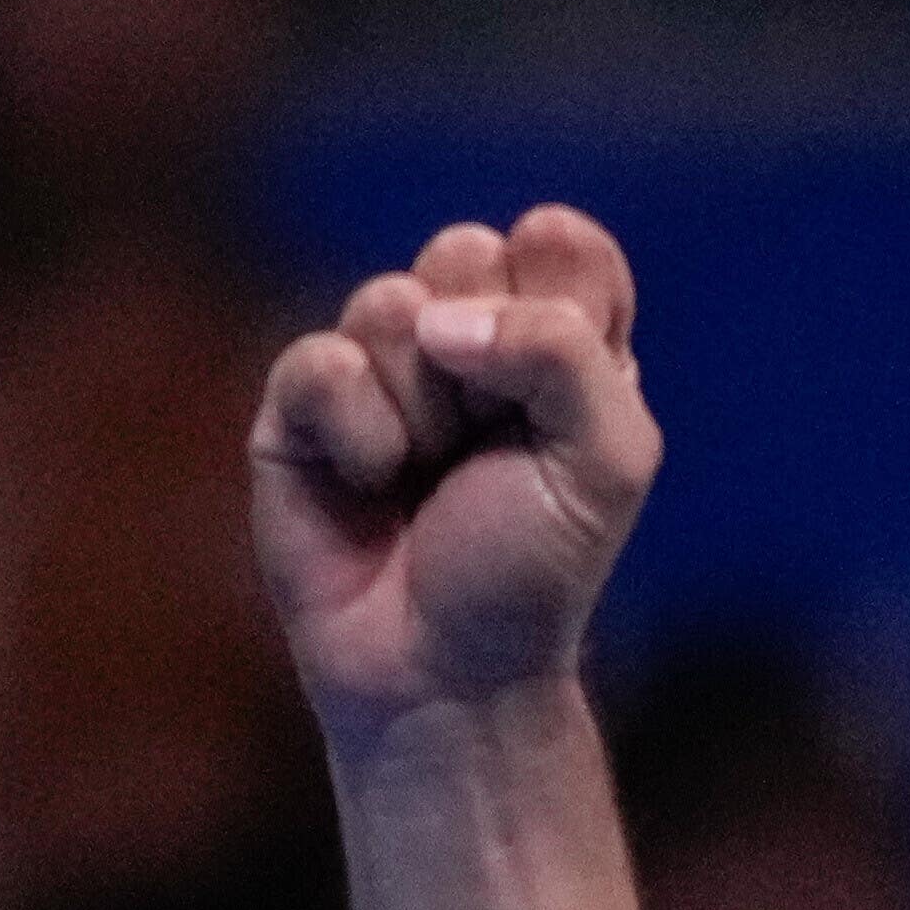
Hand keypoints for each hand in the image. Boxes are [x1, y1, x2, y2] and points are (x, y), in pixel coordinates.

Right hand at [252, 203, 663, 744]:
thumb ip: (564, 351)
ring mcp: (381, 359)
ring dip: (424, 411)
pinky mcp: (303, 398)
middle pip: (466, 250)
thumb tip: (440, 317)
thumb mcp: (606, 460)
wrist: (444, 669)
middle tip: (491, 445)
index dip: (559, 304)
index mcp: (559, 337)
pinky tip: (370, 485)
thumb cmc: (534, 569)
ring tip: (428, 477)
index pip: (561, 239)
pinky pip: (321, 360)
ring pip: (389, 302)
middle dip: (488, 360)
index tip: (563, 399)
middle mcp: (469, 333)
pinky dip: (357, 434)